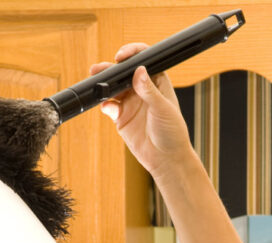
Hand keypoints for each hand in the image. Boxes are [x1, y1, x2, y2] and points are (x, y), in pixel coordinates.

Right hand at [90, 45, 193, 180]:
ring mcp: (130, 102)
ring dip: (104, 86)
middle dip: (110, 69)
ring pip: (113, 88)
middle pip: (123, 72)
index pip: (143, 60)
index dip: (131, 54)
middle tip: (99, 69)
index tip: (121, 57)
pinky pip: (109, 106)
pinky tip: (107, 107)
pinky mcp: (121, 117)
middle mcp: (141, 89)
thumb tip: (139, 70)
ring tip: (98, 86)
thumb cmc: (172, 133)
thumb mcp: (163, 109)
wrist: (166, 159)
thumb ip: (149, 91)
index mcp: (156, 81)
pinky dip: (105, 105)